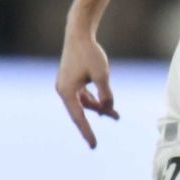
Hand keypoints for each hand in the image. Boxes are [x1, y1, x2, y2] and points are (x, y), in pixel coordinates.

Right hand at [55, 29, 118, 148]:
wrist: (79, 33)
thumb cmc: (90, 53)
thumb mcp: (102, 74)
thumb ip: (105, 93)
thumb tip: (107, 109)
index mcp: (67, 91)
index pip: (79, 117)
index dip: (86, 132)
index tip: (93, 145)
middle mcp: (63, 90)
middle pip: (80, 112)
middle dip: (92, 123)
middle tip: (94, 144)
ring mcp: (66, 85)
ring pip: (84, 103)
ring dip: (99, 109)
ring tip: (116, 116)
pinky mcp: (71, 80)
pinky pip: (83, 96)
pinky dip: (94, 100)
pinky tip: (106, 106)